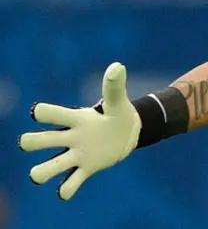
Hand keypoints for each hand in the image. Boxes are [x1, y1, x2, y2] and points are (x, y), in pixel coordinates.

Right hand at [18, 63, 140, 199]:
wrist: (127, 133)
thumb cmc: (117, 114)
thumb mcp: (117, 101)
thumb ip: (114, 86)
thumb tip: (118, 66)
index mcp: (76, 118)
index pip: (50, 114)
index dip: (42, 113)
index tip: (40, 113)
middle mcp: (70, 137)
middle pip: (38, 141)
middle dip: (32, 143)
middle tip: (36, 143)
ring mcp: (76, 155)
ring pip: (48, 167)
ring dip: (42, 172)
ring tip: (43, 174)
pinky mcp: (86, 169)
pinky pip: (70, 185)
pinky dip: (66, 190)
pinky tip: (67, 190)